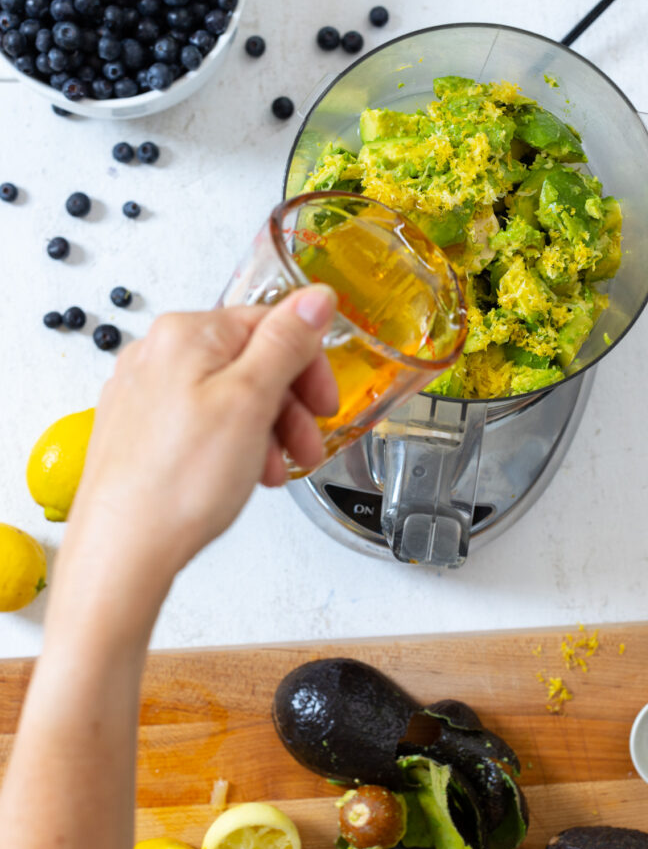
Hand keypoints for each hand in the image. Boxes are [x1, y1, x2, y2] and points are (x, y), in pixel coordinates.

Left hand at [52, 286, 337, 644]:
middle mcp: (155, 354)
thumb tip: (314, 298)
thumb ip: (286, 342)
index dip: (308, 367)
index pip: (268, 324)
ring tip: (274, 469)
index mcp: (185, 333)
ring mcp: (142, 393)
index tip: (324, 402)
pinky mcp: (137, 430)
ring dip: (262, 429)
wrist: (123, 550)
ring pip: (225, 395)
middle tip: (305, 444)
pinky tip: (240, 473)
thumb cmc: (177, 483)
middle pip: (247, 361)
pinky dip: (230, 443)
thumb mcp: (252, 402)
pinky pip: (199, 422)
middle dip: (287, 405)